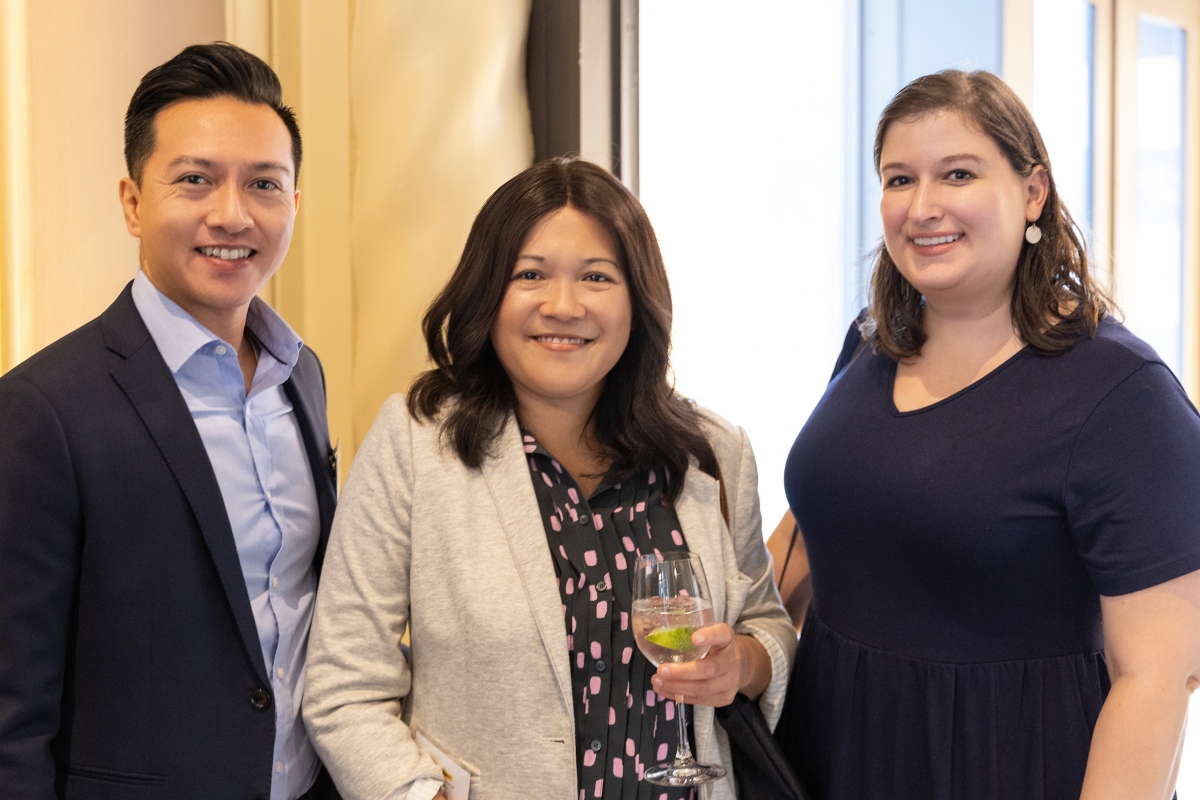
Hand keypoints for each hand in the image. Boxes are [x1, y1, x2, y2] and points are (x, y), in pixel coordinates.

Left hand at [649, 623, 767, 706]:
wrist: (738, 665)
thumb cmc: (713, 645)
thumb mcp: (707, 630)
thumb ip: (688, 624)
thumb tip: (653, 605)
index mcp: (727, 638)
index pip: (722, 634)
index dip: (710, 636)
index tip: (694, 637)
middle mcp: (733, 659)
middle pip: (710, 669)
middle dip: (683, 672)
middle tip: (661, 669)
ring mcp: (731, 681)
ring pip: (704, 688)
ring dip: (678, 686)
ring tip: (657, 681)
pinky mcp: (725, 698)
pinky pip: (701, 700)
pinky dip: (680, 696)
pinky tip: (664, 690)